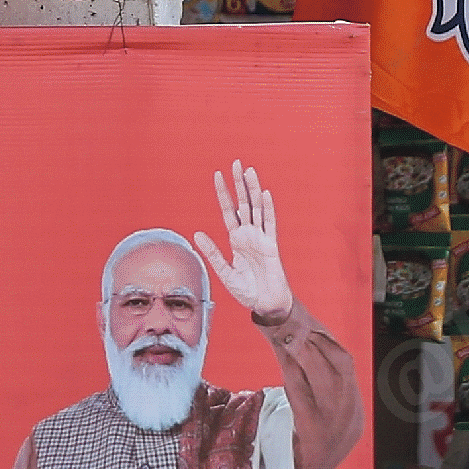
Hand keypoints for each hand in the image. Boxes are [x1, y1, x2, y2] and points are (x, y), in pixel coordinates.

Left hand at [194, 160, 294, 324]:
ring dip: (252, 189)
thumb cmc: (248, 291)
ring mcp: (261, 238)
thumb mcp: (224, 272)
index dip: (223, 194)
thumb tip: (197, 234)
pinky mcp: (271, 246)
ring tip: (249, 171)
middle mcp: (249, 235)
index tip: (217, 176)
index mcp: (236, 240)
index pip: (228, 211)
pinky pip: (269, 223)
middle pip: (244, 203)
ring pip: (256, 208)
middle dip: (239, 184)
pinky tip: (264, 194)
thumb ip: (212, 253)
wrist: (266, 305)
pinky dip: (267, 208)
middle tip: (236, 163)